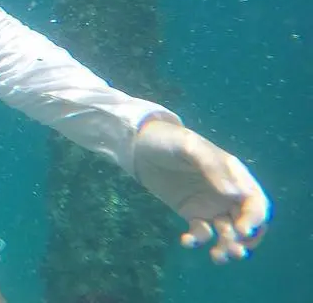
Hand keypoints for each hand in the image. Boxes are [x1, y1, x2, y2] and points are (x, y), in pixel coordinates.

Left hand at [132, 119, 270, 263]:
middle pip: (247, 222)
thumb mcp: (189, 146)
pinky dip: (198, 240)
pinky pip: (202, 232)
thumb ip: (212, 167)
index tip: (242, 230)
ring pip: (229, 232)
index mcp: (234, 175)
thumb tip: (236, 193)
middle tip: (233, 250)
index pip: (255, 202)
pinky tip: (186, 241)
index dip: (255, 219)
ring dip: (228, 246)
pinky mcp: (192, 213)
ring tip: (218, 256)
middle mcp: (227, 192)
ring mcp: (210, 204)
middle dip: (245, 239)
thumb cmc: (168, 140)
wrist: (139, 145)